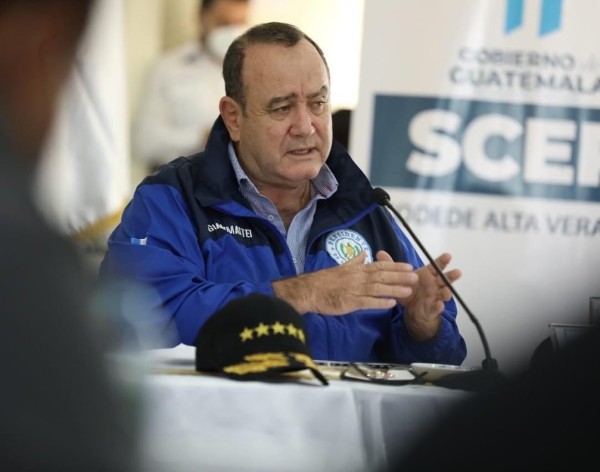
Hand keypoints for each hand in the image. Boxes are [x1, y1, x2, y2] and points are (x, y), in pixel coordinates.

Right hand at [272, 250, 417, 314]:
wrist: (309, 291)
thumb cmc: (324, 281)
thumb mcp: (341, 267)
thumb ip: (354, 261)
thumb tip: (364, 253)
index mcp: (357, 269)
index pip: (379, 266)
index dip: (395, 266)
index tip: (409, 266)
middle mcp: (358, 277)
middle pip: (382, 276)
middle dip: (400, 276)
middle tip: (416, 277)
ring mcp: (354, 290)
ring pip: (378, 288)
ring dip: (394, 289)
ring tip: (409, 291)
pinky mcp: (350, 302)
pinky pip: (368, 302)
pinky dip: (380, 302)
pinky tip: (392, 304)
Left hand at [378, 251, 461, 340]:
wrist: (412, 311)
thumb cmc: (410, 291)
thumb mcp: (399, 278)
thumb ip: (391, 266)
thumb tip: (380, 253)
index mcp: (428, 275)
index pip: (436, 266)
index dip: (442, 261)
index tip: (448, 255)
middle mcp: (435, 285)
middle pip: (445, 279)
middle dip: (451, 276)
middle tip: (457, 272)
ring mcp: (435, 296)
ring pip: (444, 293)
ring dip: (447, 292)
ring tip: (448, 291)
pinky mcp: (432, 308)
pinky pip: (436, 307)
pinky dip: (438, 306)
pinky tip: (439, 304)